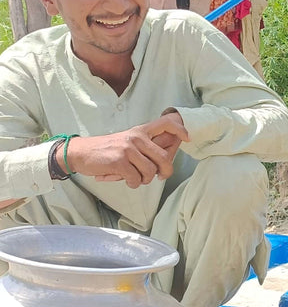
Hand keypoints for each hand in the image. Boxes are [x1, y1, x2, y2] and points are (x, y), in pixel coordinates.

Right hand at [67, 114, 189, 187]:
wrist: (81, 153)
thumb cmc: (108, 150)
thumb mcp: (128, 141)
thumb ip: (146, 146)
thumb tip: (167, 159)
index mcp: (140, 131)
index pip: (166, 123)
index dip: (180, 130)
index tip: (187, 138)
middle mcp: (136, 138)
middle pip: (164, 157)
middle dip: (166, 171)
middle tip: (161, 177)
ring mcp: (127, 149)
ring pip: (150, 171)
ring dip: (145, 179)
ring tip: (136, 178)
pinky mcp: (119, 162)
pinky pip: (135, 179)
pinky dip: (133, 183)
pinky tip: (126, 180)